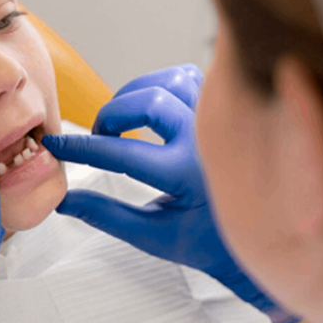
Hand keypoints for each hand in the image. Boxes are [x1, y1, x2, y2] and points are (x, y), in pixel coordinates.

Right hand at [41, 64, 298, 322]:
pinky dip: (163, 85)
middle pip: (148, 101)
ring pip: (170, 81)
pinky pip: (190, 79)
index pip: (120, 152)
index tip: (57, 146)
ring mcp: (221, 122)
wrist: (265, 242)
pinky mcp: (228, 113)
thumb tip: (64, 201)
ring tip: (123, 121)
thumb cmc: (210, 243)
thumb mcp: (153, 236)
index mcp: (185, 175)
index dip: (82, 148)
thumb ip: (105, 215)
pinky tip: (151, 107)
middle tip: (100, 136)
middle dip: (112, 114)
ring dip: (136, 95)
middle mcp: (207, 141)